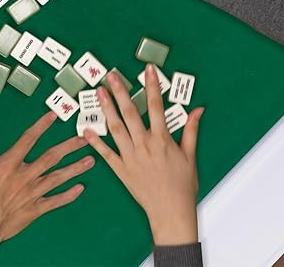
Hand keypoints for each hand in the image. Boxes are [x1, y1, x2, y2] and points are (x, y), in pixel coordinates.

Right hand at [0, 112, 92, 266]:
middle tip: (84, 138)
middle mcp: (23, 177)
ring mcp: (31, 195)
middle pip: (51, 158)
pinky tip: (80, 189)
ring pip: (57, 178)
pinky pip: (55, 201)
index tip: (53, 116)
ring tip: (90, 160)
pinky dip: (68, 195)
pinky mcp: (33, 211)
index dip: (41, 126)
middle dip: (69, 147)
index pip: (28, 139)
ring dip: (75, 168)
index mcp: (7, 164)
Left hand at [84, 65, 203, 245]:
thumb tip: (197, 109)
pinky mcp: (121, 170)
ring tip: (99, 92)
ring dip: (107, 109)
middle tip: (112, 75)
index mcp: (162, 140)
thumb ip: (190, 131)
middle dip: (121, 92)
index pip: (157, 106)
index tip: (148, 70)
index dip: (152, 86)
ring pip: (116, 128)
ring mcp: (131, 157)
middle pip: (131, 113)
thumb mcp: (190, 156)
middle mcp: (145, 145)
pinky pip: (106, 154)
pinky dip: (95, 142)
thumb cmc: (183, 186)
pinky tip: (85, 129)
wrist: (171, 213)